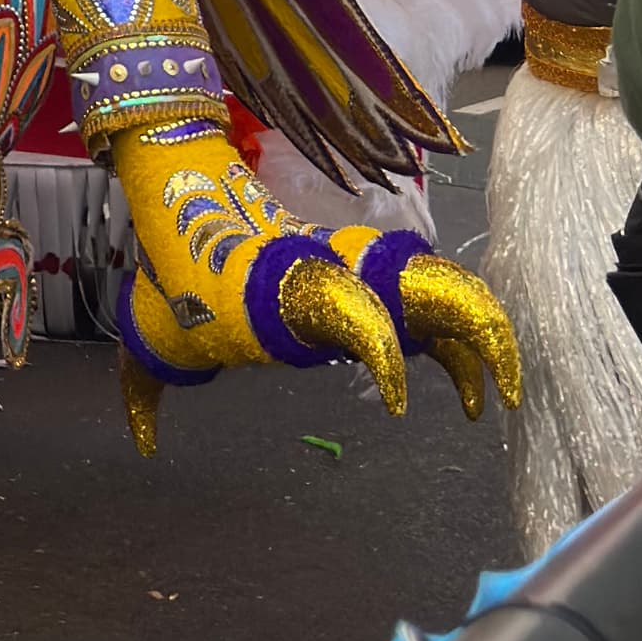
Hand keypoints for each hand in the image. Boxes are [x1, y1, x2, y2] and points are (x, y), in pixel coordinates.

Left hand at [101, 114, 521, 450]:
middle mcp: (334, 272)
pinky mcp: (370, 279)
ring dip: (481, 335)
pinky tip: (469, 396)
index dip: (374, 343)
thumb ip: (144, 390)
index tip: (392, 398)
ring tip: (501, 396)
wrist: (180, 196)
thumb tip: (140, 444)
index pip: (345, 303)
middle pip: (422, 280)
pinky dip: (458, 346)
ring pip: (440, 287)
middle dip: (471, 326)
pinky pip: (430, 306)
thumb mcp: (154, 331)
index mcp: (286, 286)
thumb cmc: (174, 273)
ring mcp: (358, 270)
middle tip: (498, 393)